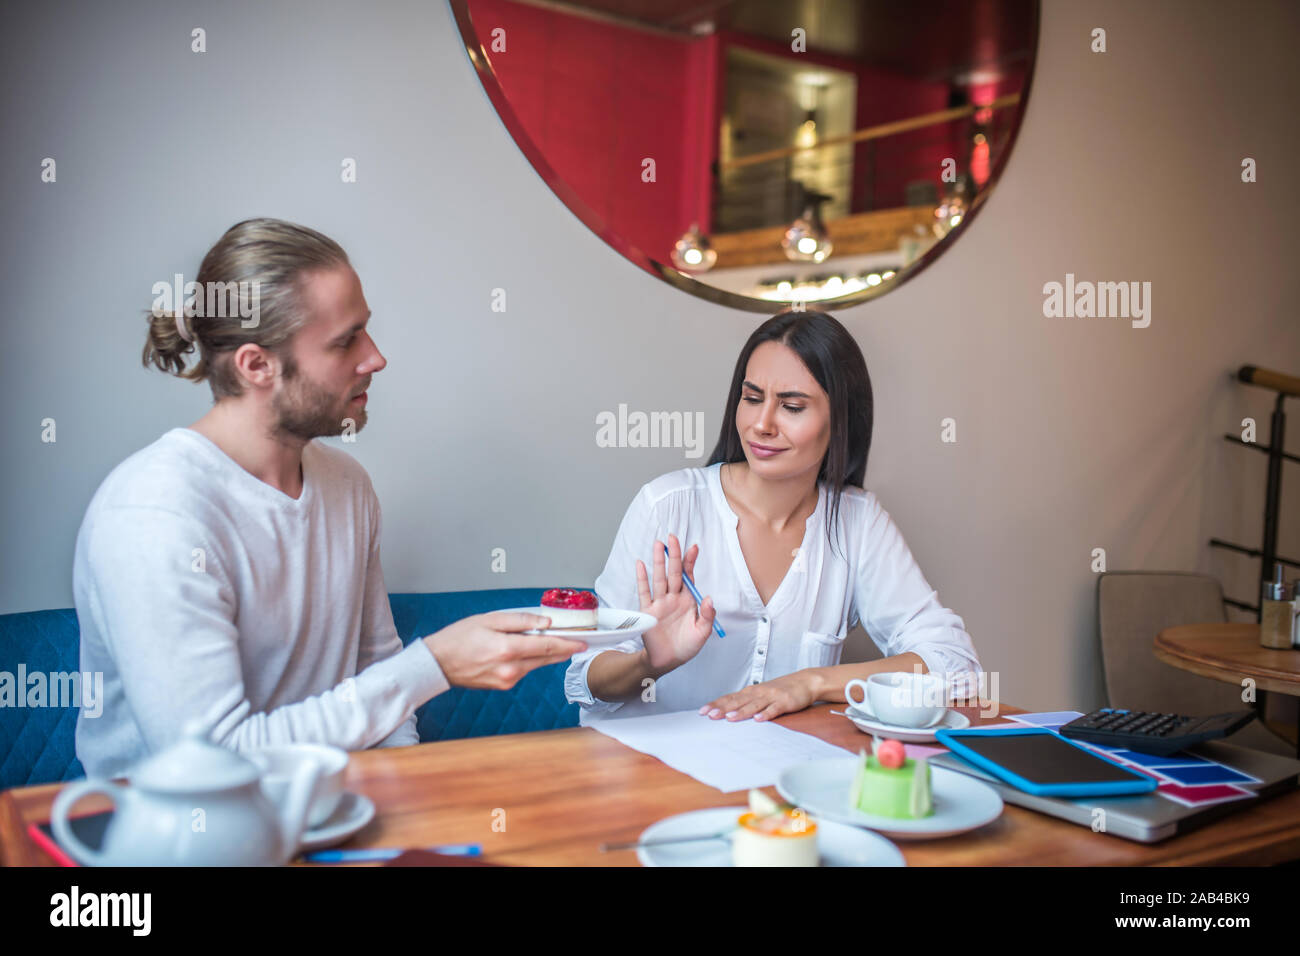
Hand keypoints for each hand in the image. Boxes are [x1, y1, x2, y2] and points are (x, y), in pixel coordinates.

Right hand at [423, 612, 587, 689]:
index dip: (568, 643)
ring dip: (545, 654)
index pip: (547, 646)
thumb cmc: (459, 638)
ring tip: (550, 640)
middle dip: (563, 649)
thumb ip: (519, 620)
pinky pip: (523, 670)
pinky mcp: (504, 685)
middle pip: (546, 658)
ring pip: (536, 664)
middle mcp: (511, 669)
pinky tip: (523, 650)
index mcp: (508, 649)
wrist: (438, 664)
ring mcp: (508, 680)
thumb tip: (544, 622)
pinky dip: (528, 660)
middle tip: (578, 641)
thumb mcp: (489, 620)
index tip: (582, 642)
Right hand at [637, 533, 715, 672]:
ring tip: (659, 544)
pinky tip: (640, 564)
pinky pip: (644, 592)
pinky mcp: (647, 611)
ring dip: (659, 561)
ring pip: (659, 578)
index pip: (689, 576)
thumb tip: (709, 599)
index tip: (694, 547)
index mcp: (687, 600)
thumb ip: (707, 616)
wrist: (667, 661)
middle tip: (673, 537)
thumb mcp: (702, 633)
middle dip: (674, 555)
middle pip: (673, 572)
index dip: (691, 561)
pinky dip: (642, 578)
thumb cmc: (686, 647)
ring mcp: (660, 603)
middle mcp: (673, 598)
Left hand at [699, 671, 818, 721]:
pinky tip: (759, 719)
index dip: (716, 704)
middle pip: (737, 701)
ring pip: (753, 705)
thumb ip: (746, 702)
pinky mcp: (784, 702)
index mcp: (751, 691)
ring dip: (741, 712)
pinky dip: (766, 714)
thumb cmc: (781, 690)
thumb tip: (728, 712)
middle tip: (709, 716)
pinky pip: (774, 709)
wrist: (805, 681)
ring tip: (729, 718)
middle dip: (722, 709)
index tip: (702, 712)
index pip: (729, 698)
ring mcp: (771, 697)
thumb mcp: (761, 694)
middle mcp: (758, 692)